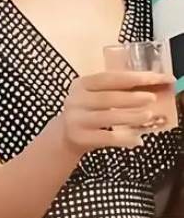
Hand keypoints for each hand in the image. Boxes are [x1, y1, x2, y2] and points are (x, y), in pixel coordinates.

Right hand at [59, 70, 173, 154]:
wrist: (65, 135)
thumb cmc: (88, 111)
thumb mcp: (94, 96)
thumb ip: (115, 90)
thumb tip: (149, 86)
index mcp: (80, 84)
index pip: (107, 78)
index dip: (131, 78)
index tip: (152, 78)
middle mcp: (75, 100)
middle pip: (107, 98)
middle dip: (132, 98)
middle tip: (152, 98)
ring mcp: (76, 119)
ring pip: (108, 117)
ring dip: (131, 116)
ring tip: (148, 115)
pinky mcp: (80, 138)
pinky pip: (107, 137)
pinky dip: (125, 139)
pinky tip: (138, 140)